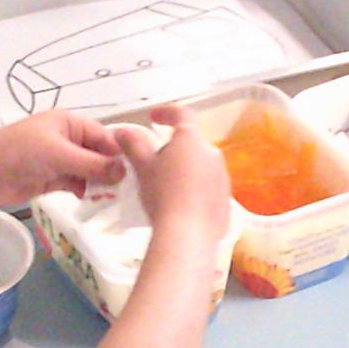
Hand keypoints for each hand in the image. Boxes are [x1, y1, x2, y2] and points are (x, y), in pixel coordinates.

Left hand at [0, 111, 125, 203]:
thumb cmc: (21, 153)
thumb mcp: (60, 154)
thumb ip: (93, 164)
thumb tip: (123, 172)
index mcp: (70, 124)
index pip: (104, 137)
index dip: (118, 154)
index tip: (135, 172)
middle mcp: (68, 140)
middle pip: (99, 155)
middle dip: (111, 170)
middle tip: (128, 189)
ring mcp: (61, 161)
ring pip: (90, 172)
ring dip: (99, 183)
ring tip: (112, 197)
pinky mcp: (53, 180)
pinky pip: (77, 185)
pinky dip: (86, 192)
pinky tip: (94, 200)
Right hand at [116, 105, 231, 242]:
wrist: (188, 235)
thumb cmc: (163, 196)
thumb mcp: (142, 167)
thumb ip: (133, 145)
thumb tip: (123, 131)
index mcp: (191, 140)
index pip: (181, 114)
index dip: (166, 112)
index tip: (154, 117)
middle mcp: (212, 154)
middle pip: (191, 144)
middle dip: (173, 150)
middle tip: (153, 165)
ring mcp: (222, 178)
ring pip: (200, 167)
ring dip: (184, 171)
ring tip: (165, 190)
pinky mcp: (225, 200)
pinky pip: (208, 189)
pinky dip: (194, 192)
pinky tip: (179, 207)